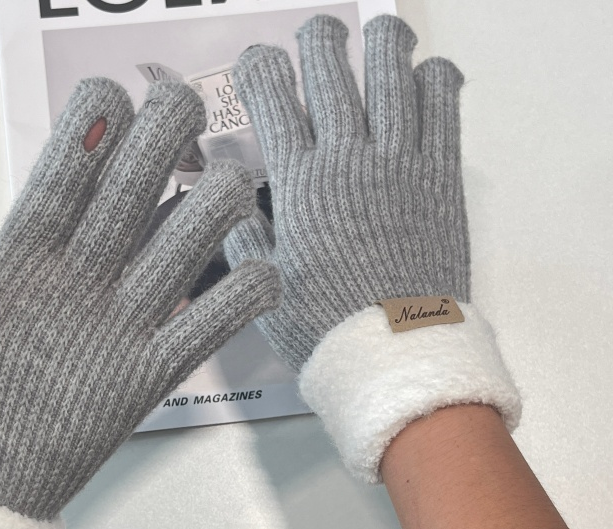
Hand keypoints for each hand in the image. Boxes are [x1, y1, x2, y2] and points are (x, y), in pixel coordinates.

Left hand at [0, 78, 279, 528]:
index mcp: (23, 258)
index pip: (65, 175)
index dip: (89, 133)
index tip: (109, 98)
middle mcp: (81, 279)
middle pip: (132, 193)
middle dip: (161, 144)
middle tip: (184, 110)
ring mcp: (118, 324)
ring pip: (180, 248)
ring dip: (211, 209)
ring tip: (231, 180)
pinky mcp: (145, 374)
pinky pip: (206, 330)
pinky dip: (240, 300)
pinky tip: (263, 274)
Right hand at [225, 15, 518, 480]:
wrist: (393, 355)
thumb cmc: (324, 326)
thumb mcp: (264, 281)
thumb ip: (244, 228)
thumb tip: (226, 191)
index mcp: (298, 183)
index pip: (272, 99)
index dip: (259, 69)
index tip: (256, 62)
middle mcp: (347, 158)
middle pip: (331, 70)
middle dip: (317, 42)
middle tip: (315, 36)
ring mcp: (399, 163)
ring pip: (392, 75)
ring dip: (385, 44)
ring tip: (382, 32)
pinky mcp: (440, 178)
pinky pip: (443, 110)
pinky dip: (438, 81)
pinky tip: (430, 73)